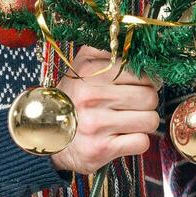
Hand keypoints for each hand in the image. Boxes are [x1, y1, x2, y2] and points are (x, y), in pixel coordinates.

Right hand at [48, 46, 161, 175]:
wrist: (45, 133)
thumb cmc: (73, 97)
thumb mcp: (82, 64)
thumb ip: (107, 50)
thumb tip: (139, 47)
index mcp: (89, 72)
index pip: (141, 73)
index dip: (147, 80)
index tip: (141, 85)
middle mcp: (91, 97)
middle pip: (149, 97)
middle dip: (147, 102)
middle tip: (135, 104)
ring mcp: (96, 124)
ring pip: (150, 120)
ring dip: (144, 122)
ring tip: (130, 120)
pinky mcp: (101, 149)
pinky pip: (142, 143)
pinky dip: (138, 141)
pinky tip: (124, 136)